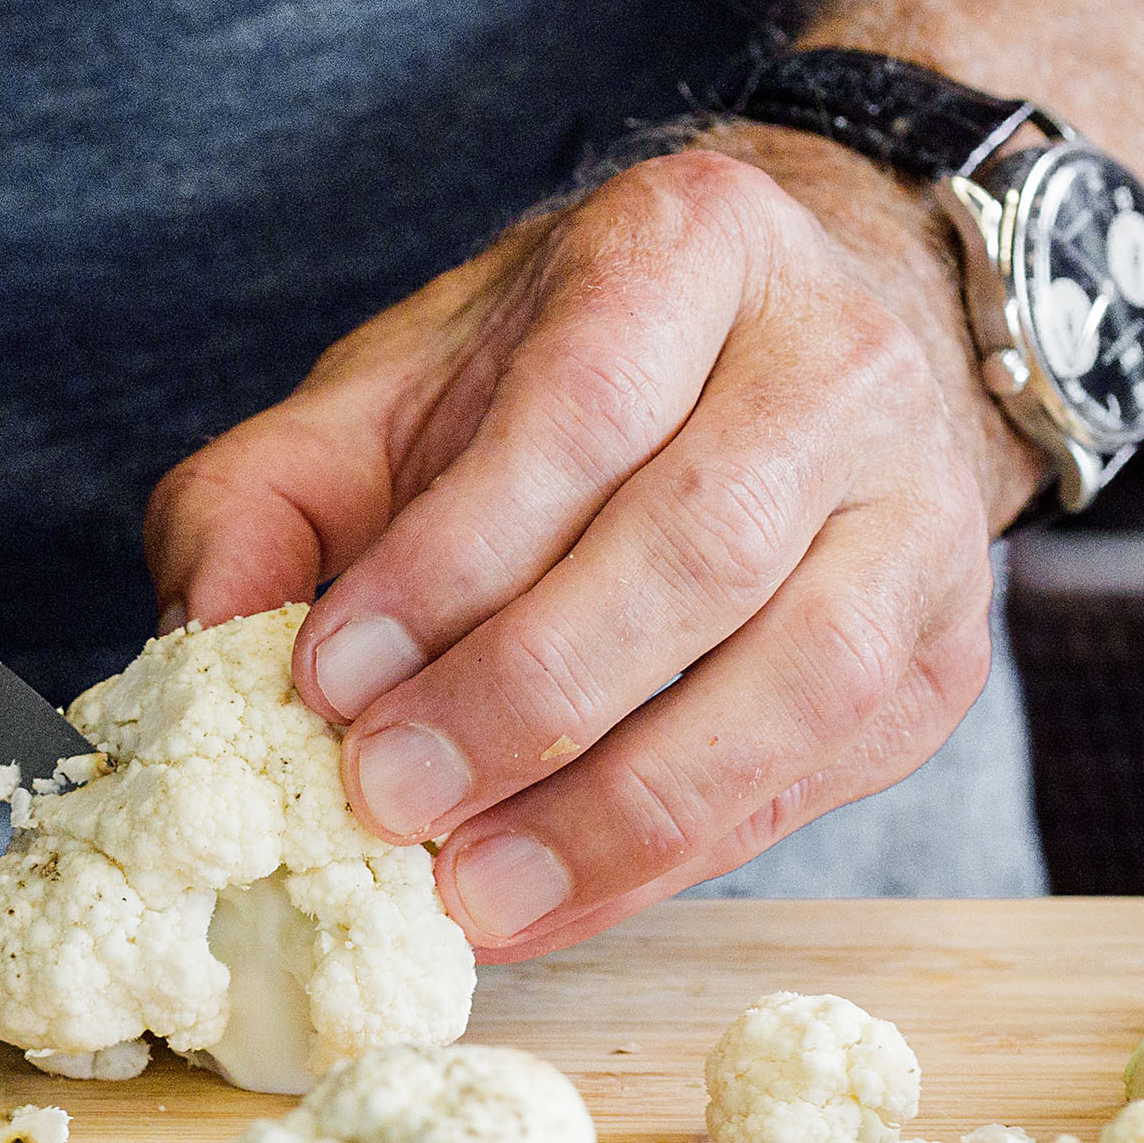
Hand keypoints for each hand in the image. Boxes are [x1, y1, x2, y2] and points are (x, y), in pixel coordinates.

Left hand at [145, 129, 1045, 959]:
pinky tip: (552, 898)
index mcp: (694, 244)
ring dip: (618, 806)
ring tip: (470, 888)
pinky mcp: (939, 656)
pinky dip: (674, 857)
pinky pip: (816, 774)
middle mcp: (837, 363)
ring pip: (799, 675)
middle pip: (699, 544)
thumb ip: (265, 494)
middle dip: (527, 694)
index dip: (455, 558)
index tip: (330, 677)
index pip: (582, 408)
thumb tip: (203, 636)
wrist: (774, 358)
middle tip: (387, 796)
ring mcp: (921, 514)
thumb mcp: (386, 392)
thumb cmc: (551, 382)